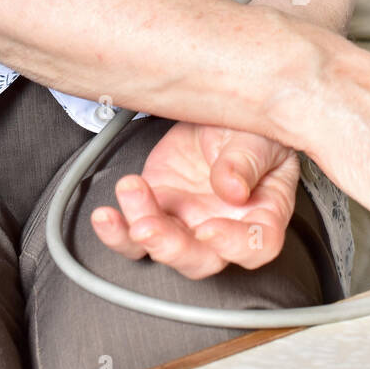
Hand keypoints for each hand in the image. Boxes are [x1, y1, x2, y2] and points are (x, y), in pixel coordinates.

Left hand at [90, 120, 301, 278]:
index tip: (208, 228)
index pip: (257, 245)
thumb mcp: (257, 134)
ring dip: (140, 233)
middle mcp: (225, 226)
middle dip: (172, 249)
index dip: (234, 245)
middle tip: (148, 226)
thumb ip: (247, 161)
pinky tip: (106, 215)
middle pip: (203, 259)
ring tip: (130, 191)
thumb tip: (233, 189)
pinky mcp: (157, 211)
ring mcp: (188, 223)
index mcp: (263, 211)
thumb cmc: (249, 128)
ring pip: (164, 249)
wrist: (217, 109)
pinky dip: (116, 232)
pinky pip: (133, 235)